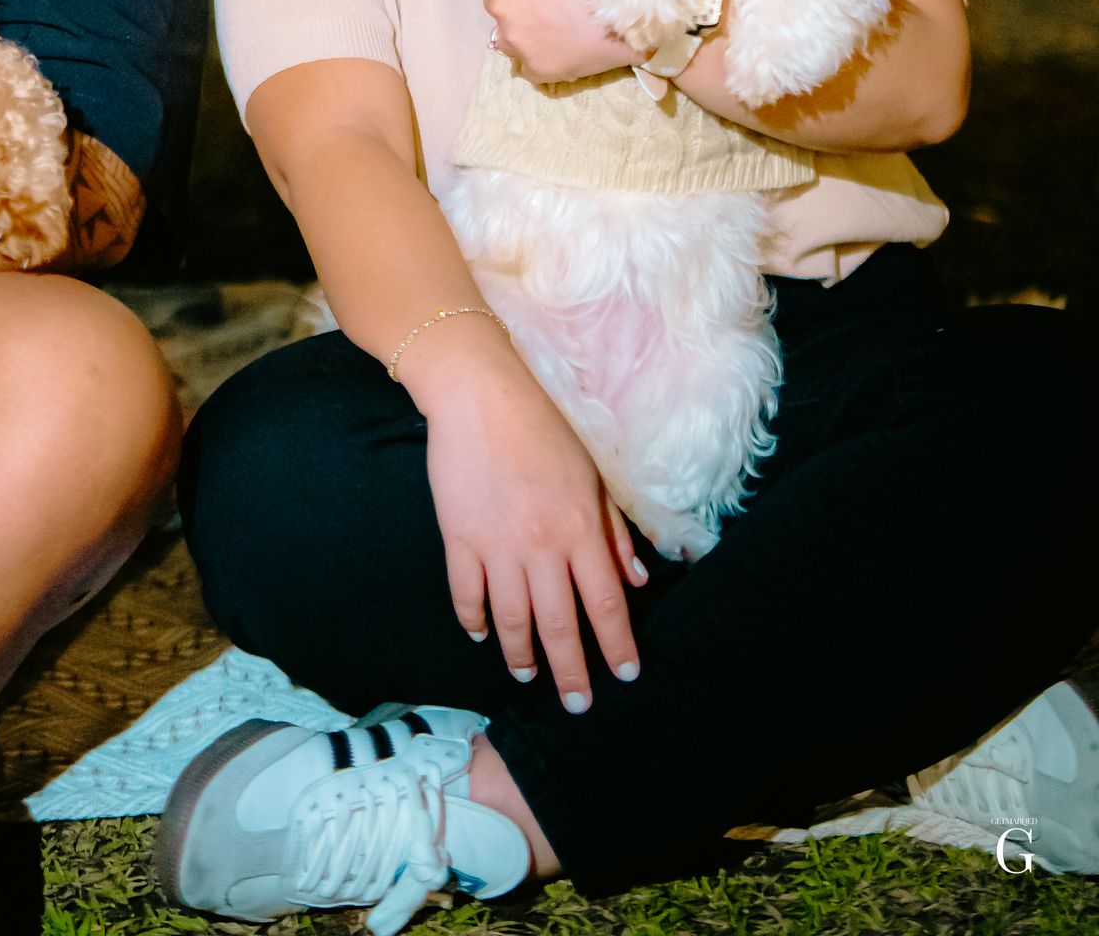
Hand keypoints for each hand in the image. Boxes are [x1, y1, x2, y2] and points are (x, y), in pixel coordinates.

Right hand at [413, 326, 648, 706]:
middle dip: (572, 672)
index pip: (607, 602)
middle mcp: (543, 546)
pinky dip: (474, 620)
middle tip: (578, 705)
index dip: (618, 644)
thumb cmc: (542, 426)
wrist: (480, 393)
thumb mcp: (591, 474)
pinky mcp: (460, 537)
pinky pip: (467, 594)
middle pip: (561, 625)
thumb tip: (638, 578)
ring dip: (522, 655)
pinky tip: (480, 634)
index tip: (625, 674)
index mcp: (580, 529)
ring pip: (514, 620)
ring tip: (528, 676)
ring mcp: (498, 545)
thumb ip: (613, 530)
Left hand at [467, 0, 638, 83]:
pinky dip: (543, 57)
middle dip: (516, 0)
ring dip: (525, 31)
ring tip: (560, 26)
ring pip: (508, 36)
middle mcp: (500, 2)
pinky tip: (567, 47)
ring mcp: (516, 39)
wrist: (634, 2)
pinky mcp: (536, 67)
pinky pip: (529, 65)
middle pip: (496, 2)